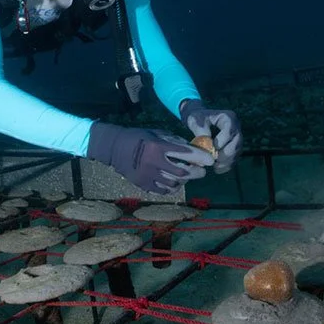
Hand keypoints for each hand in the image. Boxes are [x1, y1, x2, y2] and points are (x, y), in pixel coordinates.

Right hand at [86, 122, 213, 193]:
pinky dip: (172, 187)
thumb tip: (192, 149)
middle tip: (202, 171)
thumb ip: (174, 141)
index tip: (210, 160)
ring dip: (185, 180)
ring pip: (174, 183)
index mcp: (158, 146)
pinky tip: (174, 182)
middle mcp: (154, 162)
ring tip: (187, 175)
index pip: (185, 153)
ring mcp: (148, 176)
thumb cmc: (138, 137)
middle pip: (182, 173)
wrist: (114, 147)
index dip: (200, 157)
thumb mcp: (156, 133)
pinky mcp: (143, 185)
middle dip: (196, 172)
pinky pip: (163, 190)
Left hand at [180, 99, 242, 171]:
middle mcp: (236, 127)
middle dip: (226, 154)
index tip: (212, 148)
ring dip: (227, 161)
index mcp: (228, 117)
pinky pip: (235, 158)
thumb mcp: (195, 119)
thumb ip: (199, 127)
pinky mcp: (234, 148)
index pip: (230, 130)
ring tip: (215, 167)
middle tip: (214, 161)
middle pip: (236, 142)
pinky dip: (227, 165)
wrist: (199, 121)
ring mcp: (237, 138)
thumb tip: (207, 141)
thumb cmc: (197, 118)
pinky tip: (217, 170)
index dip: (223, 141)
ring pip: (237, 152)